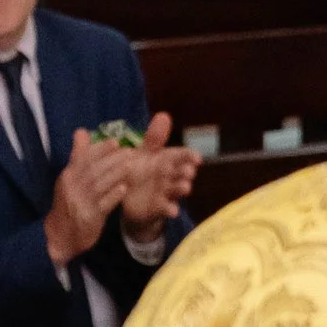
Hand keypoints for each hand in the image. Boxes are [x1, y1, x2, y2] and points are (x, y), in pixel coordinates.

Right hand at [44, 128, 135, 268]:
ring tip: (131, 165)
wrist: (61, 235)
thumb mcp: (69, 179)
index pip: (83, 158)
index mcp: (68, 176)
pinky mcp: (90, 217)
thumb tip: (82, 131)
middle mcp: (72, 187)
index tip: (115, 142)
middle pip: (93, 169)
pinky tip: (124, 189)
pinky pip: (104, 204)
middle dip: (112, 159)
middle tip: (129, 151)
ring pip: (100, 184)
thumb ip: (78, 156)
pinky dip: (114, 195)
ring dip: (116, 174)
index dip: (99, 149)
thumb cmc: (69, 204)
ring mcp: (81, 203)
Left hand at [119, 112, 199, 237]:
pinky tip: (172, 211)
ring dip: (182, 188)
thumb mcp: (144, 154)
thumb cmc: (140, 172)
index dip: (190, 156)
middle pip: (182, 172)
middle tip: (189, 171)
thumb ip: (154, 139)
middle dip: (186, 171)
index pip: (182, 155)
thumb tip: (164, 115)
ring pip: (177, 189)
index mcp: (167, 160)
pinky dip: (170, 209)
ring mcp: (166, 192)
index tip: (197, 158)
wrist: (129, 200)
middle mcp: (171, 176)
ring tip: (185, 187)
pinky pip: (166, 208)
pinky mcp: (159, 208)